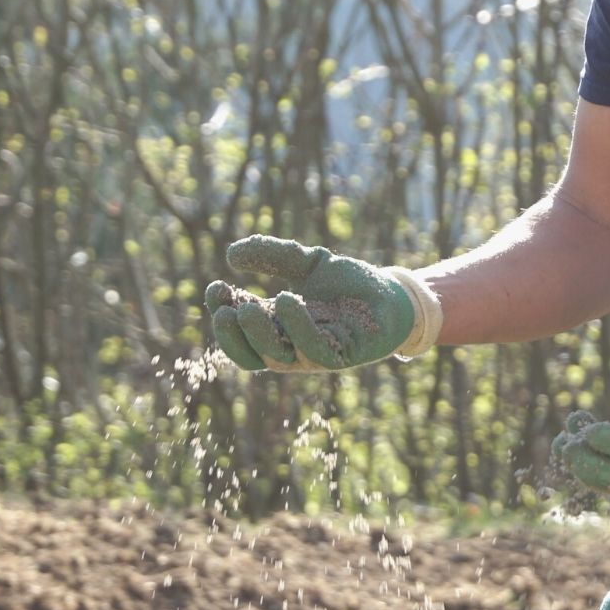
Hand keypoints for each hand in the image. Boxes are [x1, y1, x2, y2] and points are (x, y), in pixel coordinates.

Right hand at [203, 235, 441, 371]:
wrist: (393, 293)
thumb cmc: (348, 283)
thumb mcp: (307, 262)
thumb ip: (274, 255)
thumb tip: (231, 253)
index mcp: (278, 327)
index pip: (240, 331)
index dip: (223, 313)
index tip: (216, 287)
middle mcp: (292, 345)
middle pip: (252, 352)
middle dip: (233, 333)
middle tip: (228, 307)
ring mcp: (316, 353)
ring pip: (278, 357)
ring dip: (260, 334)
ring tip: (249, 307)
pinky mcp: (344, 355)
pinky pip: (315, 351)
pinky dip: (298, 329)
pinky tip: (290, 301)